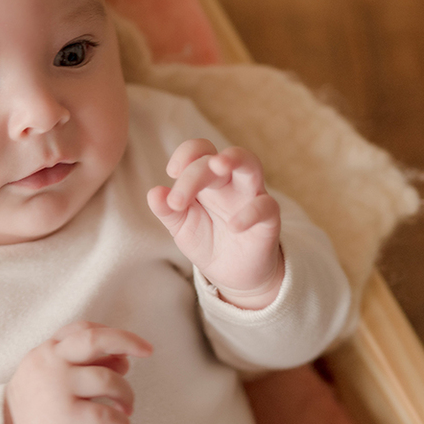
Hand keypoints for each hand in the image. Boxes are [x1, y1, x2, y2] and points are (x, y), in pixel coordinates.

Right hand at [4, 322, 152, 423]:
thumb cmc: (36, 403)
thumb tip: (123, 359)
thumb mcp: (49, 373)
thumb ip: (81, 363)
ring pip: (106, 379)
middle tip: (148, 351)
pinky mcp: (64, 417)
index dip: (112, 333)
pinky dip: (121, 422)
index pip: (83, 329)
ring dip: (127, 394)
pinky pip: (104, 415)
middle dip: (126, 341)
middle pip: (94, 341)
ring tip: (127, 408)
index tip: (132, 346)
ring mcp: (58, 389)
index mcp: (48, 350)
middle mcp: (52, 364)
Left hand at [147, 140, 284, 308]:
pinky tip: (234, 226)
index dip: (186, 154)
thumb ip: (167, 210)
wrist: (232, 272)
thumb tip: (154, 193)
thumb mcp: (180, 226)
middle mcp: (230, 182)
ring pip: (251, 164)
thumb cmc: (206, 239)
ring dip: (235, 159)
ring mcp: (251, 197)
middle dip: (197, 169)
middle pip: (219, 158)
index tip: (171, 172)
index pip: (200, 151)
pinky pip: (266, 206)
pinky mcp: (269, 219)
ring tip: (217, 165)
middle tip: (177, 195)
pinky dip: (250, 213)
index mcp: (207, 179)